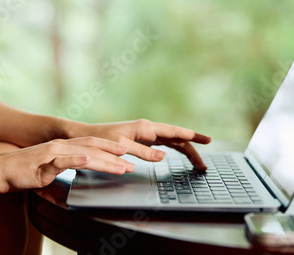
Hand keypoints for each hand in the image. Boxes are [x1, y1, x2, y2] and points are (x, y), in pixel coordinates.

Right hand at [0, 137, 133, 191]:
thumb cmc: (21, 171)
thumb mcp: (47, 167)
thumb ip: (63, 166)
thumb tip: (77, 170)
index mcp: (62, 147)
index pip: (91, 144)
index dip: (110, 148)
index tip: (126, 154)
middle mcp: (60, 147)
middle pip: (93, 147)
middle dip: (114, 154)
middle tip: (132, 162)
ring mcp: (52, 154)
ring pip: (84, 154)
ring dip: (105, 160)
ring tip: (121, 166)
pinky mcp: (43, 164)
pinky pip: (63, 162)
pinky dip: (77, 161)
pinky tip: (88, 161)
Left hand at [67, 119, 211, 169]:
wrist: (86, 136)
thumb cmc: (101, 140)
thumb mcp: (121, 147)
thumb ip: (142, 152)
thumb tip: (163, 157)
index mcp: (146, 127)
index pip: (175, 131)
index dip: (192, 136)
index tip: (207, 140)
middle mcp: (148, 128)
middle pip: (177, 138)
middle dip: (192, 150)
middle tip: (203, 166)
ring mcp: (145, 134)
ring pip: (171, 141)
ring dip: (185, 151)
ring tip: (197, 164)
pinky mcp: (141, 139)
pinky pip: (163, 144)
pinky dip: (174, 149)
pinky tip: (178, 155)